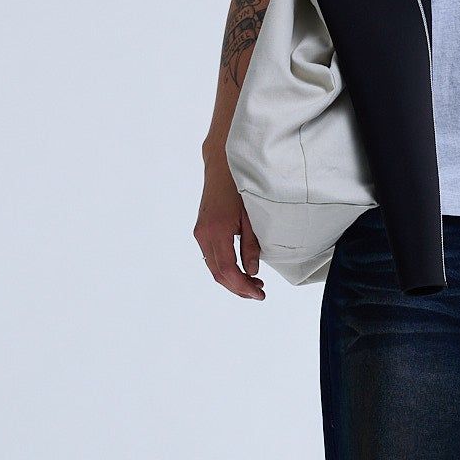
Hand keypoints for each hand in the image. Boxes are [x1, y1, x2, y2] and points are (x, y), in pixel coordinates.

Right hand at [195, 148, 265, 299]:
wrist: (221, 165)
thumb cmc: (240, 186)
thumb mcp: (251, 216)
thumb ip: (251, 245)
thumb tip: (252, 272)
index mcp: (216, 231)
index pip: (227, 269)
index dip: (243, 286)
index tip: (259, 293)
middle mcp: (203, 235)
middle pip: (218, 273)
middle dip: (238, 288)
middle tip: (259, 293)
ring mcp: (200, 233)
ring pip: (213, 267)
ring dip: (232, 280)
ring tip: (254, 284)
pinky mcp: (202, 231)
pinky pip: (212, 257)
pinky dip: (226, 269)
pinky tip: (241, 270)